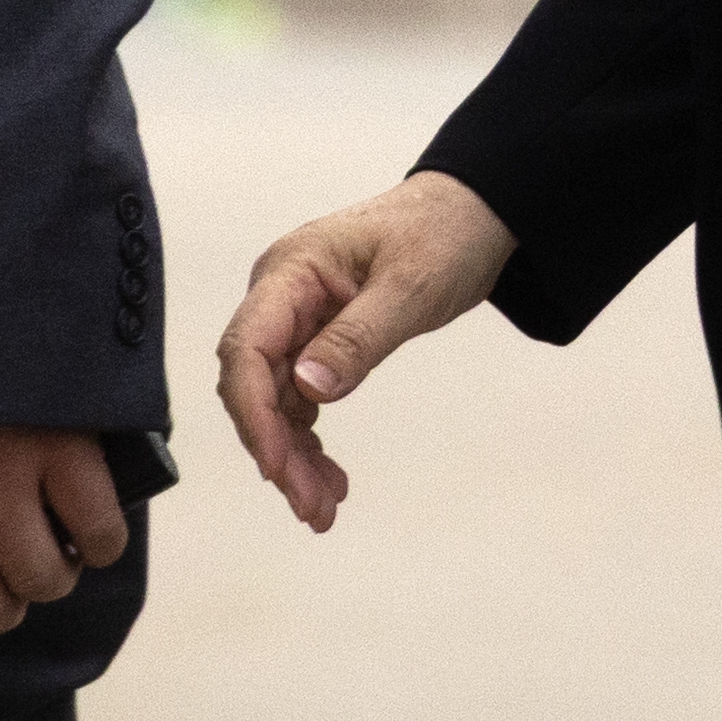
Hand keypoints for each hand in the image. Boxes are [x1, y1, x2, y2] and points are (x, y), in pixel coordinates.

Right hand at [213, 170, 514, 531]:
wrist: (473, 213)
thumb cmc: (443, 233)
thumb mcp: (410, 288)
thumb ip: (357, 338)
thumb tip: (308, 389)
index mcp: (291, 271)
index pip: (248, 347)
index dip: (255, 412)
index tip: (277, 466)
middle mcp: (282, 295)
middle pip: (256, 384)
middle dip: (276, 449)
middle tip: (311, 505)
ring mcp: (298, 319)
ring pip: (275, 400)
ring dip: (293, 455)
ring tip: (322, 506)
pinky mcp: (317, 339)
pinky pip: (299, 398)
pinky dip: (309, 440)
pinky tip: (327, 475)